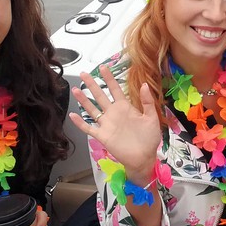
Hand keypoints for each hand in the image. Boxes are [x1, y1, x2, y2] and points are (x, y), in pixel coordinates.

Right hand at [69, 66, 162, 182]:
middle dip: (92, 85)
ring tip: (75, 90)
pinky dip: (80, 122)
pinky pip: (89, 128)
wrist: (144, 157)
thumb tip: (144, 84)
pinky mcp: (102, 136)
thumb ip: (148, 102)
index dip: (109, 79)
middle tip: (84, 74)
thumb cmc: (149, 138)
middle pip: (100, 96)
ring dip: (84, 100)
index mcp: (125, 107)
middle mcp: (114, 113)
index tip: (103, 67)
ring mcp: (107, 124)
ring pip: (92, 109)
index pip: (115, 89)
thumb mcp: (152, 118)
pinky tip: (73, 115)